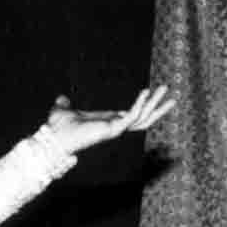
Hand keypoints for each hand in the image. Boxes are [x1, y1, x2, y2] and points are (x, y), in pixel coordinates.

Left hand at [38, 86, 174, 156]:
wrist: (54, 137)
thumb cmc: (58, 128)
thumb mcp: (63, 110)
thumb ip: (64, 104)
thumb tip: (61, 99)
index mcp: (108, 123)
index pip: (132, 116)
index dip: (144, 106)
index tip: (153, 94)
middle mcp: (115, 127)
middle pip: (143, 119)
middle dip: (158, 107)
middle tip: (172, 96)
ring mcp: (115, 129)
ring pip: (142, 118)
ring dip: (155, 104)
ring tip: (166, 89)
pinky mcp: (112, 129)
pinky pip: (131, 116)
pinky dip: (139, 104)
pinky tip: (146, 92)